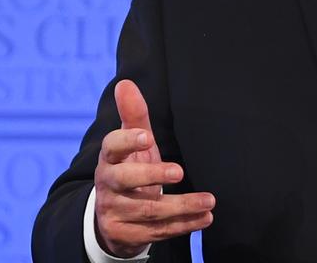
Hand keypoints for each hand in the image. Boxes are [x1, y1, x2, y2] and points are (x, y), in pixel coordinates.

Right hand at [93, 79, 215, 256]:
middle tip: (179, 171)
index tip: (148, 137)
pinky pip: (156, 232)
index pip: (111, 146)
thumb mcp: (132, 143)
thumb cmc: (130, 168)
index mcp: (109, 159)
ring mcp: (114, 212)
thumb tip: (126, 82)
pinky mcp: (124, 234)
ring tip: (209, 200)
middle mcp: (107, 185)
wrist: (113, 217)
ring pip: (148, 210)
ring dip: (181, 206)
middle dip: (152, 176)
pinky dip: (182, 225)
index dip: (127, 141)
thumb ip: (134, 115)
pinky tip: (204, 217)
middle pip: (125, 180)